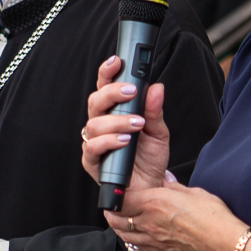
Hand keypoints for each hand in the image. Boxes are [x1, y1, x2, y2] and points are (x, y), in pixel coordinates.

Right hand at [81, 57, 170, 199]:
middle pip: (96, 100)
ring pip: (94, 123)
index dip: (107, 72)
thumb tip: (156, 87)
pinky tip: (124, 141)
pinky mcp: (92, 161)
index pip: (105, 87)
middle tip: (132, 91)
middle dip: (113, 93)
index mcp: (114, 112)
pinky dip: (108, 141)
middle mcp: (101, 124)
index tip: (117, 61)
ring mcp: (94, 142)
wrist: (148, 189)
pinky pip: (92, 147)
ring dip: (116, 121)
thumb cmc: (149, 160)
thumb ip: (155, 110)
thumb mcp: (159, 133)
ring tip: (137, 123)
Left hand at [105, 175, 242, 250]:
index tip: (117, 188)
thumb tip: (163, 180)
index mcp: (155, 202)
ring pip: (122, 233)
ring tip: (120, 217)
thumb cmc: (212, 216)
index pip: (120, 198)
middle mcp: (149, 221)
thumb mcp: (191, 192)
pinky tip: (135, 232)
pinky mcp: (160, 250)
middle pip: (115, 218)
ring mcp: (153, 238)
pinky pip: (136, 245)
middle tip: (113, 203)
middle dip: (111, 210)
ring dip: (118, 225)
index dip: (115, 192)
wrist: (223, 242)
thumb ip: (172, 186)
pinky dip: (130, 238)